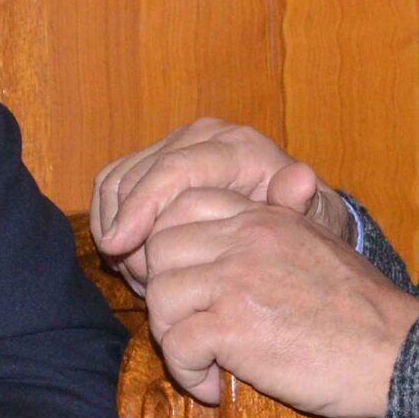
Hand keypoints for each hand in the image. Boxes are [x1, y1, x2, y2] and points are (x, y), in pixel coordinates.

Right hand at [93, 119, 349, 290]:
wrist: (292, 209)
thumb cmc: (298, 221)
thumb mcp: (308, 219)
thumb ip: (298, 204)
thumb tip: (300, 180)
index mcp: (238, 147)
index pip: (174, 170)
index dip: (139, 208)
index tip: (116, 246)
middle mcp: (204, 136)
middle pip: (138, 178)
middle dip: (127, 231)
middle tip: (142, 280)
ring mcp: (176, 144)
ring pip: (117, 181)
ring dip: (115, 228)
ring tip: (143, 274)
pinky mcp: (155, 158)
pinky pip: (112, 184)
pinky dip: (110, 220)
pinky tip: (132, 255)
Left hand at [135, 188, 418, 417]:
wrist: (394, 351)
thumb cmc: (365, 310)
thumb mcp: (322, 244)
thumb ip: (286, 221)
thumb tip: (277, 199)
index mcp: (266, 217)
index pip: (186, 203)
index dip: (173, 244)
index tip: (188, 282)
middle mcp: (246, 239)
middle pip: (161, 249)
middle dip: (166, 292)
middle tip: (190, 326)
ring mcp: (237, 280)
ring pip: (160, 296)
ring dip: (173, 337)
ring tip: (202, 361)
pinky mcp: (233, 327)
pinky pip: (177, 345)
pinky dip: (187, 373)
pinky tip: (213, 387)